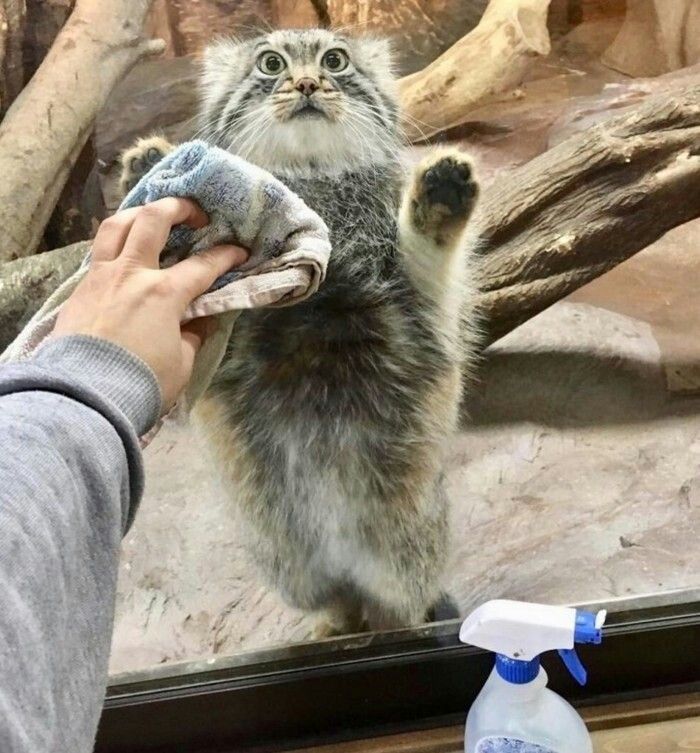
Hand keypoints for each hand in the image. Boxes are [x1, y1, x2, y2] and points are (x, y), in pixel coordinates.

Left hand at [54, 198, 247, 408]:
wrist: (85, 396)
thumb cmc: (142, 382)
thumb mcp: (181, 363)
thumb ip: (192, 336)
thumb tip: (199, 322)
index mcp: (164, 293)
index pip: (203, 265)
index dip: (226, 255)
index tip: (239, 252)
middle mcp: (132, 274)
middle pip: (153, 220)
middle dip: (178, 208)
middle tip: (194, 213)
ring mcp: (102, 277)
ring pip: (116, 225)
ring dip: (138, 214)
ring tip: (152, 217)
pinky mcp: (80, 289)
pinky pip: (99, 253)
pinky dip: (116, 244)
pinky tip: (125, 255)